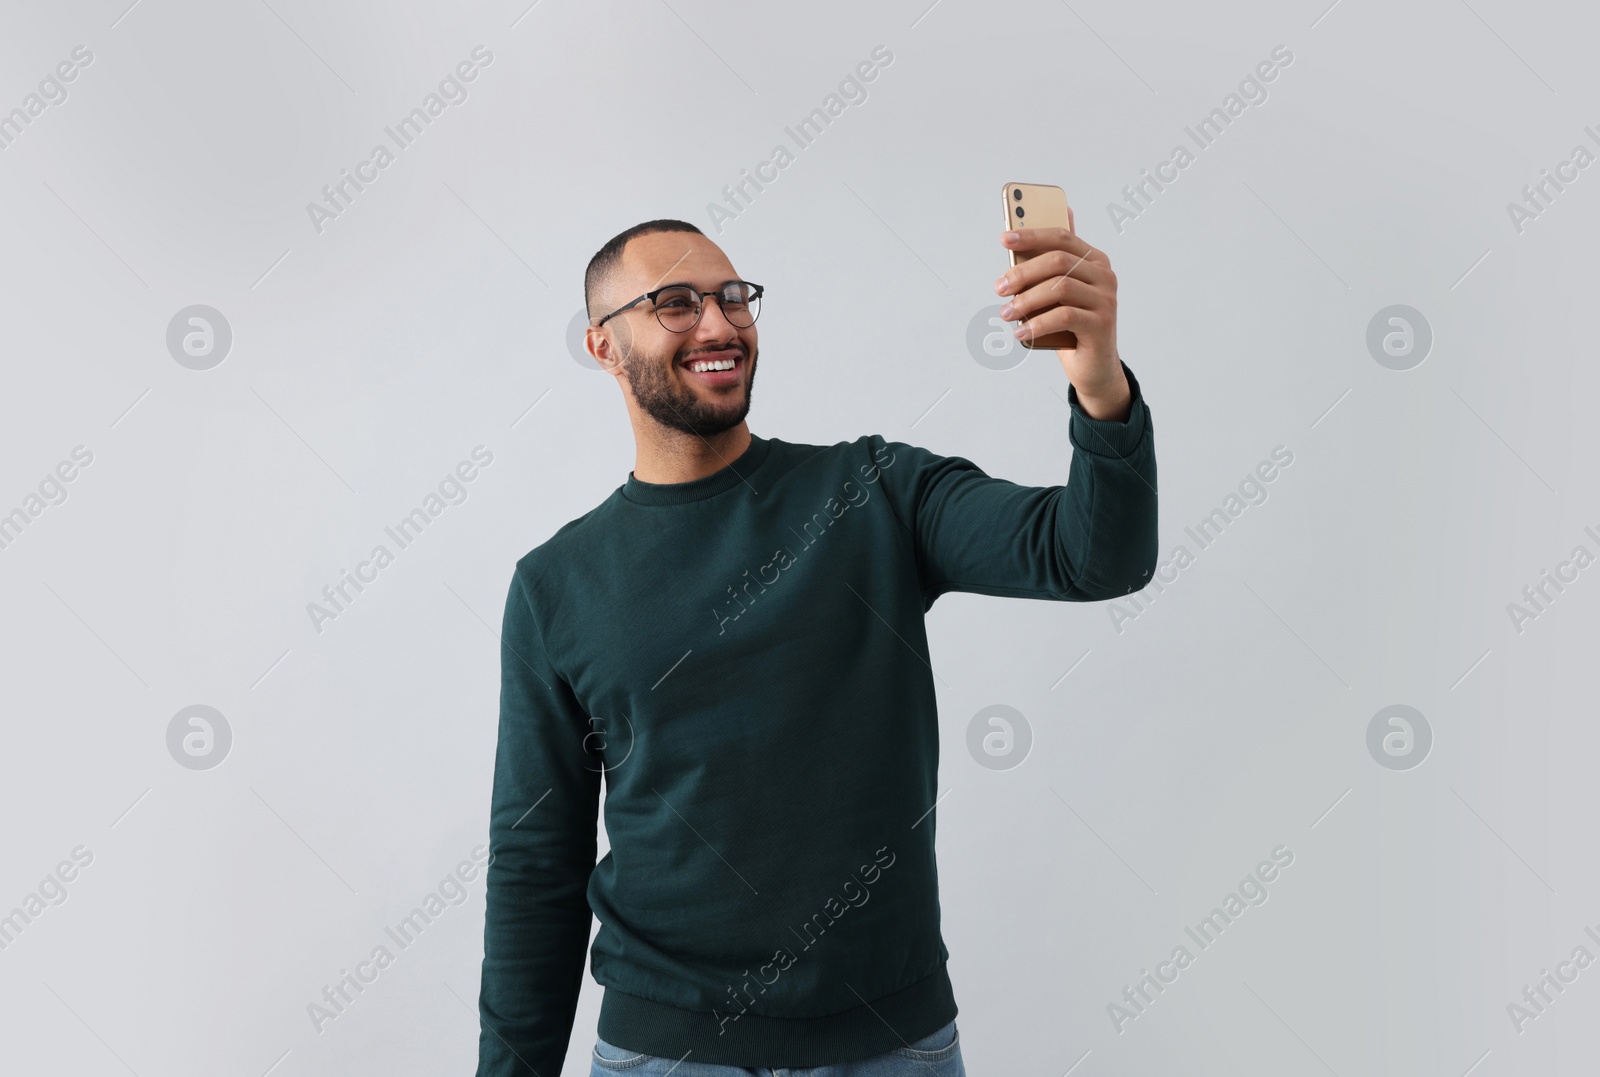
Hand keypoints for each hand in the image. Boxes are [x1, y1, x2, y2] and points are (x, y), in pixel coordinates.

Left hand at [994, 207, 1129, 420]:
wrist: (1093, 366)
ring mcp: (1106, 300)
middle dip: (1023, 273)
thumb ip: (1045, 270)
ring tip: (1006, 314)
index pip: (1062, 238)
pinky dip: (1038, 323)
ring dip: (1027, 300)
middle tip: (999, 288)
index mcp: (1094, 261)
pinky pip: (1065, 316)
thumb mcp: (1054, 295)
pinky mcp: (1101, 324)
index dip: (1033, 235)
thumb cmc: (1069, 327)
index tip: (1005, 239)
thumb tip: (1021, 237)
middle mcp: (1105, 276)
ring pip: (1060, 287)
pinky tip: (1021, 332)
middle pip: (1059, 261)